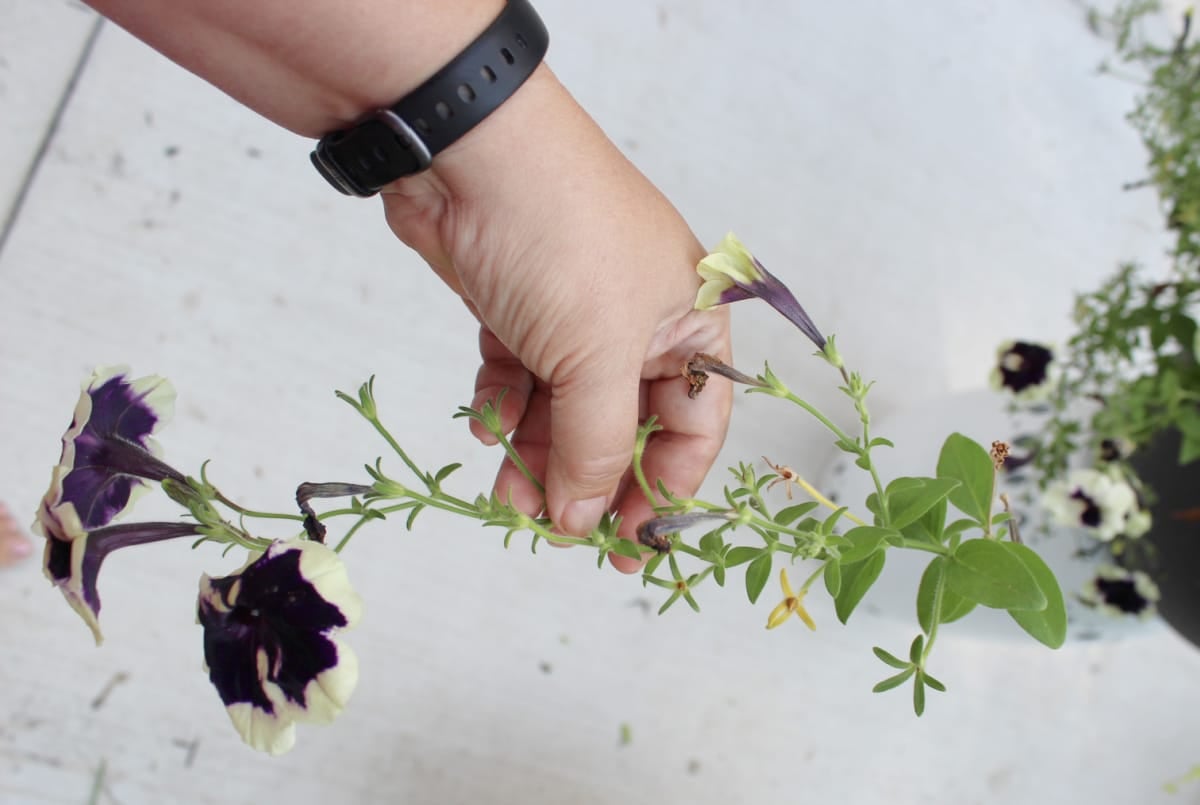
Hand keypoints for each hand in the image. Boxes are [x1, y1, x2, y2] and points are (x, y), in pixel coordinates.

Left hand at [381, 66, 732, 569]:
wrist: (464, 152)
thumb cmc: (561, 238)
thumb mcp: (596, 356)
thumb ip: (596, 448)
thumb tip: (581, 522)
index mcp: (689, 319)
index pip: (695, 426)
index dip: (667, 491)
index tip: (630, 549)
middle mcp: (638, 318)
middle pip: (625, 424)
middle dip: (590, 480)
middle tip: (557, 532)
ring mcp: (574, 311)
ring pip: (564, 407)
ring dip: (538, 457)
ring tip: (508, 501)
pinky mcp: (515, 305)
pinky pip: (518, 376)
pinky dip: (505, 408)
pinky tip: (487, 430)